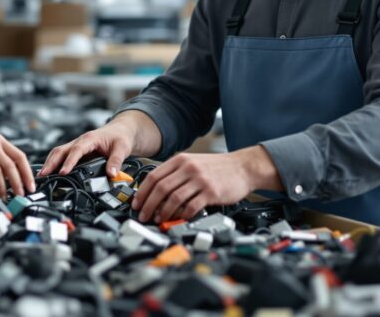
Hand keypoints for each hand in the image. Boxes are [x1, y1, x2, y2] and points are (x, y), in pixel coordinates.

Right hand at [39, 110, 161, 177]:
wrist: (121, 131)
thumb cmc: (120, 137)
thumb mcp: (122, 148)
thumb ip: (116, 161)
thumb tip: (111, 174)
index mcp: (89, 139)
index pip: (76, 151)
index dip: (69, 162)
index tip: (63, 172)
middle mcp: (80, 141)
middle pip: (60, 151)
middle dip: (51, 163)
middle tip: (43, 175)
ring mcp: (76, 146)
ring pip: (58, 153)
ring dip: (49, 163)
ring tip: (42, 176)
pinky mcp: (76, 151)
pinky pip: (62, 156)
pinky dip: (54, 164)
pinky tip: (50, 173)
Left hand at [131, 145, 281, 223]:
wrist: (243, 167)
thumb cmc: (217, 168)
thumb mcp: (193, 163)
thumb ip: (175, 173)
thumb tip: (155, 191)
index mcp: (180, 160)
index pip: (153, 176)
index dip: (142, 192)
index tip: (136, 204)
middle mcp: (188, 168)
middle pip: (161, 188)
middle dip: (148, 205)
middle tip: (143, 216)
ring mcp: (199, 179)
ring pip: (173, 198)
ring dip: (163, 212)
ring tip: (159, 220)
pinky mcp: (211, 192)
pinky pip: (191, 206)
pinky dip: (182, 215)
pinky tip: (179, 219)